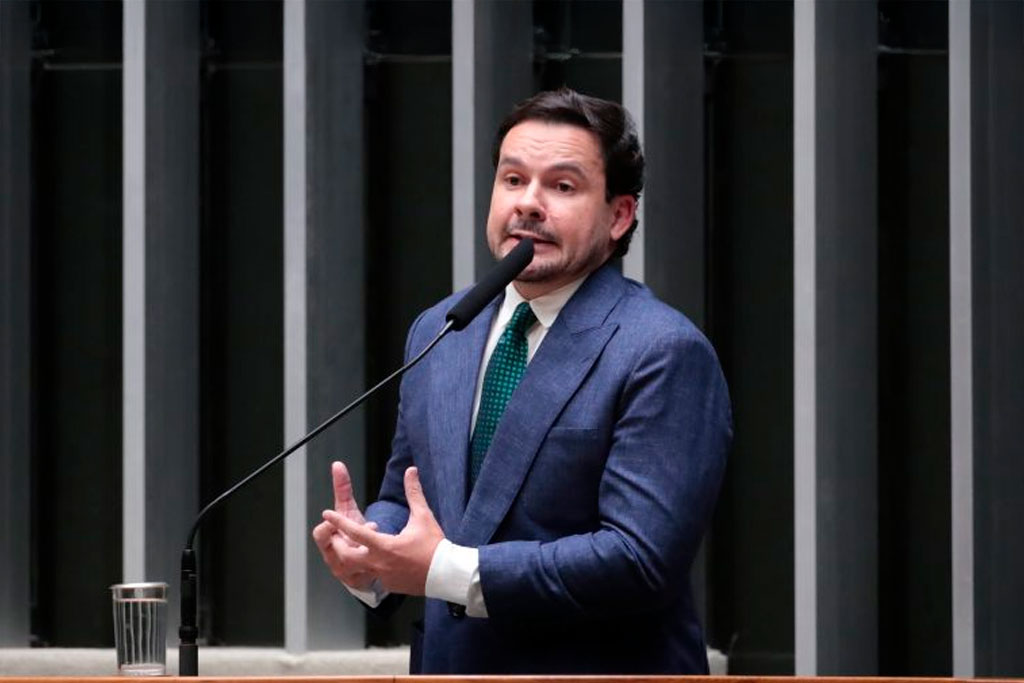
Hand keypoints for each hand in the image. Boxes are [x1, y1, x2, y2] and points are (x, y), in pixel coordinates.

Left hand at [322, 466, 442, 595]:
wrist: (447, 574)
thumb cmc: (435, 546)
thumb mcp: (423, 517)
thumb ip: (414, 493)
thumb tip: (411, 471)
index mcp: (385, 546)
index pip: (355, 532)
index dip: (339, 521)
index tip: (327, 513)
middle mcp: (380, 563)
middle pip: (346, 557)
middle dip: (337, 546)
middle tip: (335, 536)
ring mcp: (383, 576)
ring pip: (356, 570)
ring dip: (351, 559)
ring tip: (352, 548)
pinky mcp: (389, 585)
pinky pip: (372, 577)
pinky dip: (368, 568)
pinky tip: (373, 561)